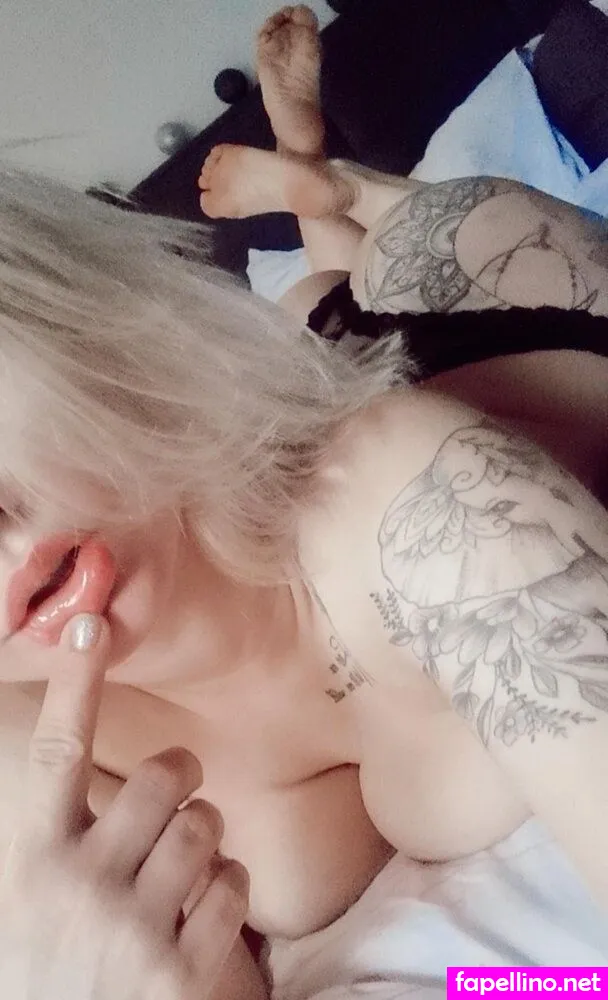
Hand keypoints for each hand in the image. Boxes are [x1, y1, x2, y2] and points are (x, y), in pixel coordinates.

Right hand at [0, 613, 249, 999]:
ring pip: (205, 825)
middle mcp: (83, 887)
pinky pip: (232, 886)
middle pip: (163, 775)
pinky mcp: (181, 972)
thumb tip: (71, 764)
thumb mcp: (29, 899)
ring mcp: (134, 929)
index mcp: (36, 860)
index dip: (74, 685)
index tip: (90, 626)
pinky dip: (223, 893)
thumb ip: (58, 836)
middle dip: (180, 773)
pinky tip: (195, 919)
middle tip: (176, 791)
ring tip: (177, 871)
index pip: (57, 754)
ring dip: (202, 839)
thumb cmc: (49, 966)